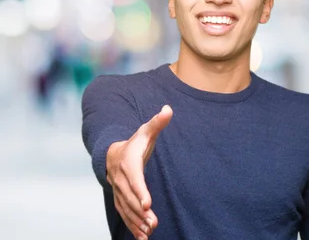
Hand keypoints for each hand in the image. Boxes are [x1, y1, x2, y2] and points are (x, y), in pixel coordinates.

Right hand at [106, 105, 172, 239]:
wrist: (112, 153)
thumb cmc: (135, 142)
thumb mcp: (146, 131)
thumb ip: (157, 122)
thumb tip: (168, 109)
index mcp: (128, 162)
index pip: (134, 179)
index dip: (140, 191)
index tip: (147, 203)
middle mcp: (121, 178)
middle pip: (129, 197)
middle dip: (140, 211)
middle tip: (153, 222)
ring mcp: (118, 189)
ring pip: (126, 208)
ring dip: (137, 221)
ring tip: (149, 232)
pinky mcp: (120, 198)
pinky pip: (124, 213)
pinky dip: (132, 226)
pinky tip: (142, 237)